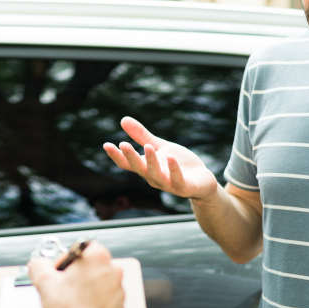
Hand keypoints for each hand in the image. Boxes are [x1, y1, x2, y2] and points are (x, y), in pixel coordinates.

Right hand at [28, 242, 123, 307]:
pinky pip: (105, 300)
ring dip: (86, 290)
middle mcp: (113, 272)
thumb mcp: (44, 281)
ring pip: (99, 284)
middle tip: (62, 287)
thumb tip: (37, 265)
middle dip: (76, 275)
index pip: (81, 248)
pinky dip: (94, 304)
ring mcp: (118, 291)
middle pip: (91, 265)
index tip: (58, 271)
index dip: (65, 260)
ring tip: (71, 302)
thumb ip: (38, 265)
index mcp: (98, 257)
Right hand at [102, 116, 217, 199]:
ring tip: (148, 146)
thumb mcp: (159, 147)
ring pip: (156, 175)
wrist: (202, 181)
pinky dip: (173, 169)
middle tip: (123, 144)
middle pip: (139, 168)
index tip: (106, 144)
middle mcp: (153, 178)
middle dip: (131, 157)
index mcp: (146, 168)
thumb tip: (123, 120)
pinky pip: (177, 180)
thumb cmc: (178, 163)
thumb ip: (142, 136)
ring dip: (151, 162)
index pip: (127, 164)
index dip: (117, 156)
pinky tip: (171, 157)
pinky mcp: (184, 187)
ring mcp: (168, 184)